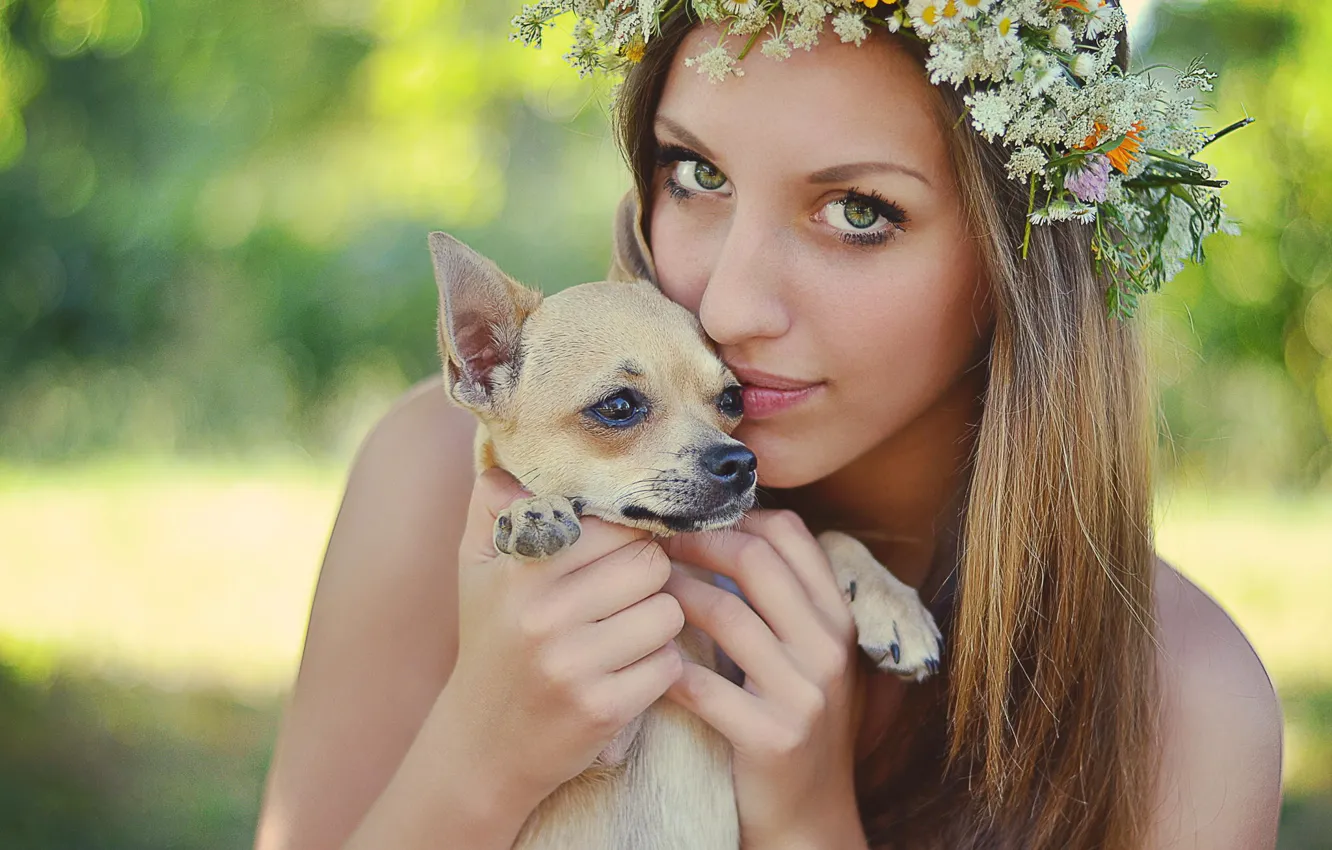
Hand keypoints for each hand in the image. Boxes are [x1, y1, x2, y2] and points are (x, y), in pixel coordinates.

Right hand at [439, 467, 685, 808]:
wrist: (481, 746)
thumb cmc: (490, 641)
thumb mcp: (475, 568)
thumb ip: (492, 502)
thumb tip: (511, 450)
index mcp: (520, 569)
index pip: (616, 525)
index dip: (627, 536)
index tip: (618, 553)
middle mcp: (543, 614)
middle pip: (651, 564)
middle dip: (648, 578)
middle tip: (625, 595)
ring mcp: (572, 664)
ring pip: (668, 613)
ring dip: (657, 622)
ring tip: (624, 632)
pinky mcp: (601, 709)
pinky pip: (668, 665)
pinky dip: (657, 668)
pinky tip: (626, 672)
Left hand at [662, 510, 869, 848]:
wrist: (811, 817)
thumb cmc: (796, 723)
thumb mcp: (810, 657)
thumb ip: (783, 602)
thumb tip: (723, 532)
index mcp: (838, 619)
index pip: (792, 534)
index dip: (736, 516)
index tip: (693, 521)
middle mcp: (828, 649)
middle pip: (756, 561)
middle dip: (696, 543)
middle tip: (656, 546)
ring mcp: (803, 694)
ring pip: (725, 615)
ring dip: (673, 596)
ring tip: (642, 593)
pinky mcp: (770, 737)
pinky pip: (702, 686)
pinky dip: (666, 665)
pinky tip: (645, 655)